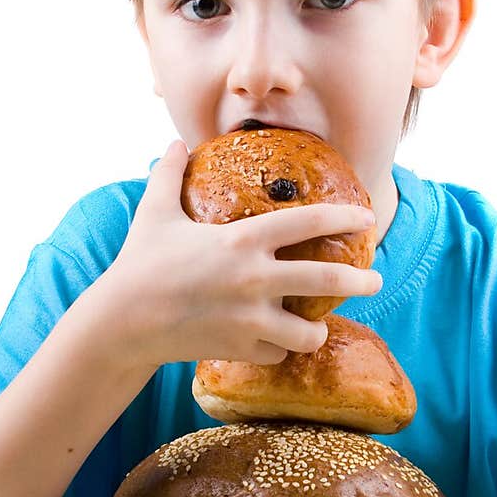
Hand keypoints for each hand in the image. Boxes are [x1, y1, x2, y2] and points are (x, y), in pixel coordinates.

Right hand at [101, 139, 380, 366]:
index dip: (343, 217)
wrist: (121, 321)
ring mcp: (249, 318)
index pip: (307, 221)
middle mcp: (254, 278)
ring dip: (317, 331)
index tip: (367, 218)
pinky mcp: (239, 348)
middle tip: (375, 280)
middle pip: (326, 280)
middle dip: (360, 281)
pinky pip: (275, 353)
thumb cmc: (138, 263)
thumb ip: (168, 175)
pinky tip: (274, 345)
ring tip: (318, 327)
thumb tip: (175, 143)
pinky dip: (277, 350)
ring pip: (308, 333)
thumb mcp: (154, 213)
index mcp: (241, 239)